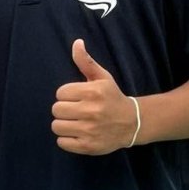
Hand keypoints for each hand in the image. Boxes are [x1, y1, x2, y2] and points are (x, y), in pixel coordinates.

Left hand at [51, 39, 137, 154]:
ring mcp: (89, 130)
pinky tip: (78, 133)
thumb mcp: (102, 77)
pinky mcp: (88, 146)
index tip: (78, 98)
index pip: (60, 93)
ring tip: (76, 122)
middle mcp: (91, 111)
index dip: (67, 95)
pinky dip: (66, 139)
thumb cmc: (112, 97)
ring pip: (56, 126)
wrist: (132, 123)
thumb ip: (86, 62)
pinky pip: (62, 142)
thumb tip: (76, 43)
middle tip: (76, 110)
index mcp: (93, 92)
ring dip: (64, 124)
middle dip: (64, 109)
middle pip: (56, 109)